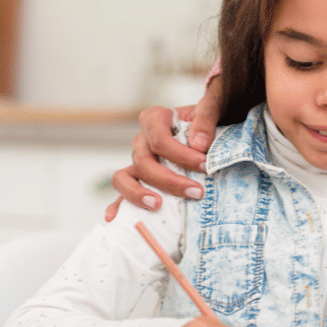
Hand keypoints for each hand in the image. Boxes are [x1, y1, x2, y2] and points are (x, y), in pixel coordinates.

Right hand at [105, 76, 221, 220]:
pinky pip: (122, 193)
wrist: (204, 130)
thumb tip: (198, 144)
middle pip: (143, 162)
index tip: (205, 165)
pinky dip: (117, 205)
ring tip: (157, 205)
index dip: (180, 154)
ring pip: (125, 177)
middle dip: (170, 180)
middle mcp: (141, 141)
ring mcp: (136, 162)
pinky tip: (114, 217)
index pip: (159, 139)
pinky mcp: (138, 179)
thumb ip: (206, 120)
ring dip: (138, 194)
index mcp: (155, 119)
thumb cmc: (205, 120)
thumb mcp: (211, 109)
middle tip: (197, 192)